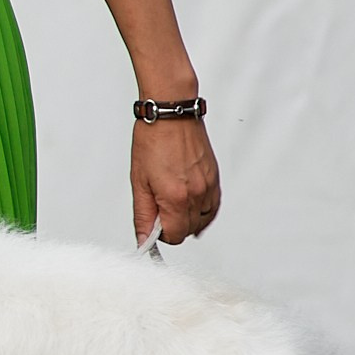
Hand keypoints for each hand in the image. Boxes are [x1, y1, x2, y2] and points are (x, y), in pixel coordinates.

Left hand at [133, 117, 220, 249]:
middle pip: (188, 231)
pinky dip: (202, 211)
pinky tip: (189, 204)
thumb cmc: (153, 140)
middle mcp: (196, 194)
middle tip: (159, 209)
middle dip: (173, 226)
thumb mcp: (139, 182)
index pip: (174, 236)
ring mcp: (208, 186)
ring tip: (172, 202)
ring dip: (187, 219)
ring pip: (202, 221)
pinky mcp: (215, 179)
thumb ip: (143, 215)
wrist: (172, 114)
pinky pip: (213, 208)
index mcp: (175, 197)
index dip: (160, 235)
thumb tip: (143, 239)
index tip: (153, 225)